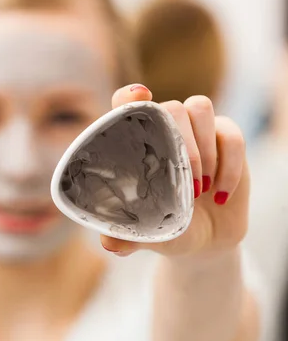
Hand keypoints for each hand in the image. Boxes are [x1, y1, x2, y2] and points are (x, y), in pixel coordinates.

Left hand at [100, 84, 248, 257]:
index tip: (139, 98)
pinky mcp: (226, 139)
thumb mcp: (145, 234)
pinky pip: (231, 134)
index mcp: (136, 144)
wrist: (204, 241)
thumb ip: (126, 237)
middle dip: (183, 145)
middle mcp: (164, 130)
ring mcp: (196, 131)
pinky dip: (230, 165)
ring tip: (202, 188)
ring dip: (204, 147)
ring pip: (200, 107)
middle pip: (170, 106)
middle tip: (188, 185)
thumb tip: (109, 244)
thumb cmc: (165, 229)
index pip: (126, 104)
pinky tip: (221, 195)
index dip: (129, 96)